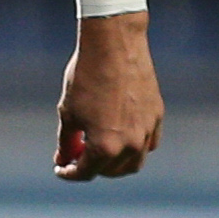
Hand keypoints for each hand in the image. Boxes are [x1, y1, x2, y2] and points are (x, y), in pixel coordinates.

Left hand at [55, 14, 163, 180]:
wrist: (115, 44)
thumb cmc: (86, 76)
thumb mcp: (68, 111)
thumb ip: (67, 140)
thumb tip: (64, 157)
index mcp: (104, 147)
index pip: (86, 172)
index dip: (69, 173)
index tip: (61, 168)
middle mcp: (130, 145)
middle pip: (109, 171)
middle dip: (91, 167)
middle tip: (77, 156)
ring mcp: (147, 131)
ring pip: (133, 163)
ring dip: (115, 164)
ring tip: (99, 151)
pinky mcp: (157, 116)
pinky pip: (148, 144)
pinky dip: (134, 148)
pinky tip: (121, 138)